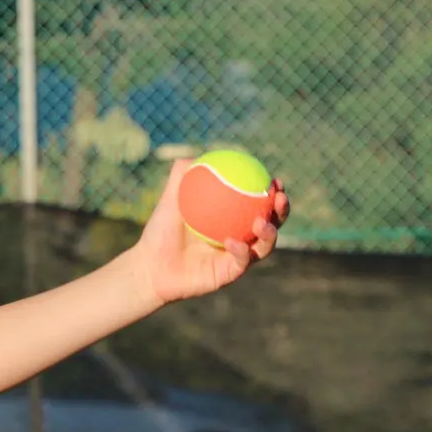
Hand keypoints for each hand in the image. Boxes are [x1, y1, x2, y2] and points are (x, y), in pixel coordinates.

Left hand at [129, 158, 291, 303]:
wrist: (149, 266)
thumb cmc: (160, 231)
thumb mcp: (169, 200)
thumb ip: (181, 177)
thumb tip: (196, 156)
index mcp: (233, 219)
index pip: (260, 204)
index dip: (273, 193)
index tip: (275, 180)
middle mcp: (241, 237)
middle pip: (272, 224)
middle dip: (282, 211)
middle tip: (279, 197)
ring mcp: (237, 258)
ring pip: (264, 246)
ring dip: (268, 233)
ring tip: (260, 222)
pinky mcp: (229, 274)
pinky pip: (240, 262)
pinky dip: (240, 251)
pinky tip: (232, 241)